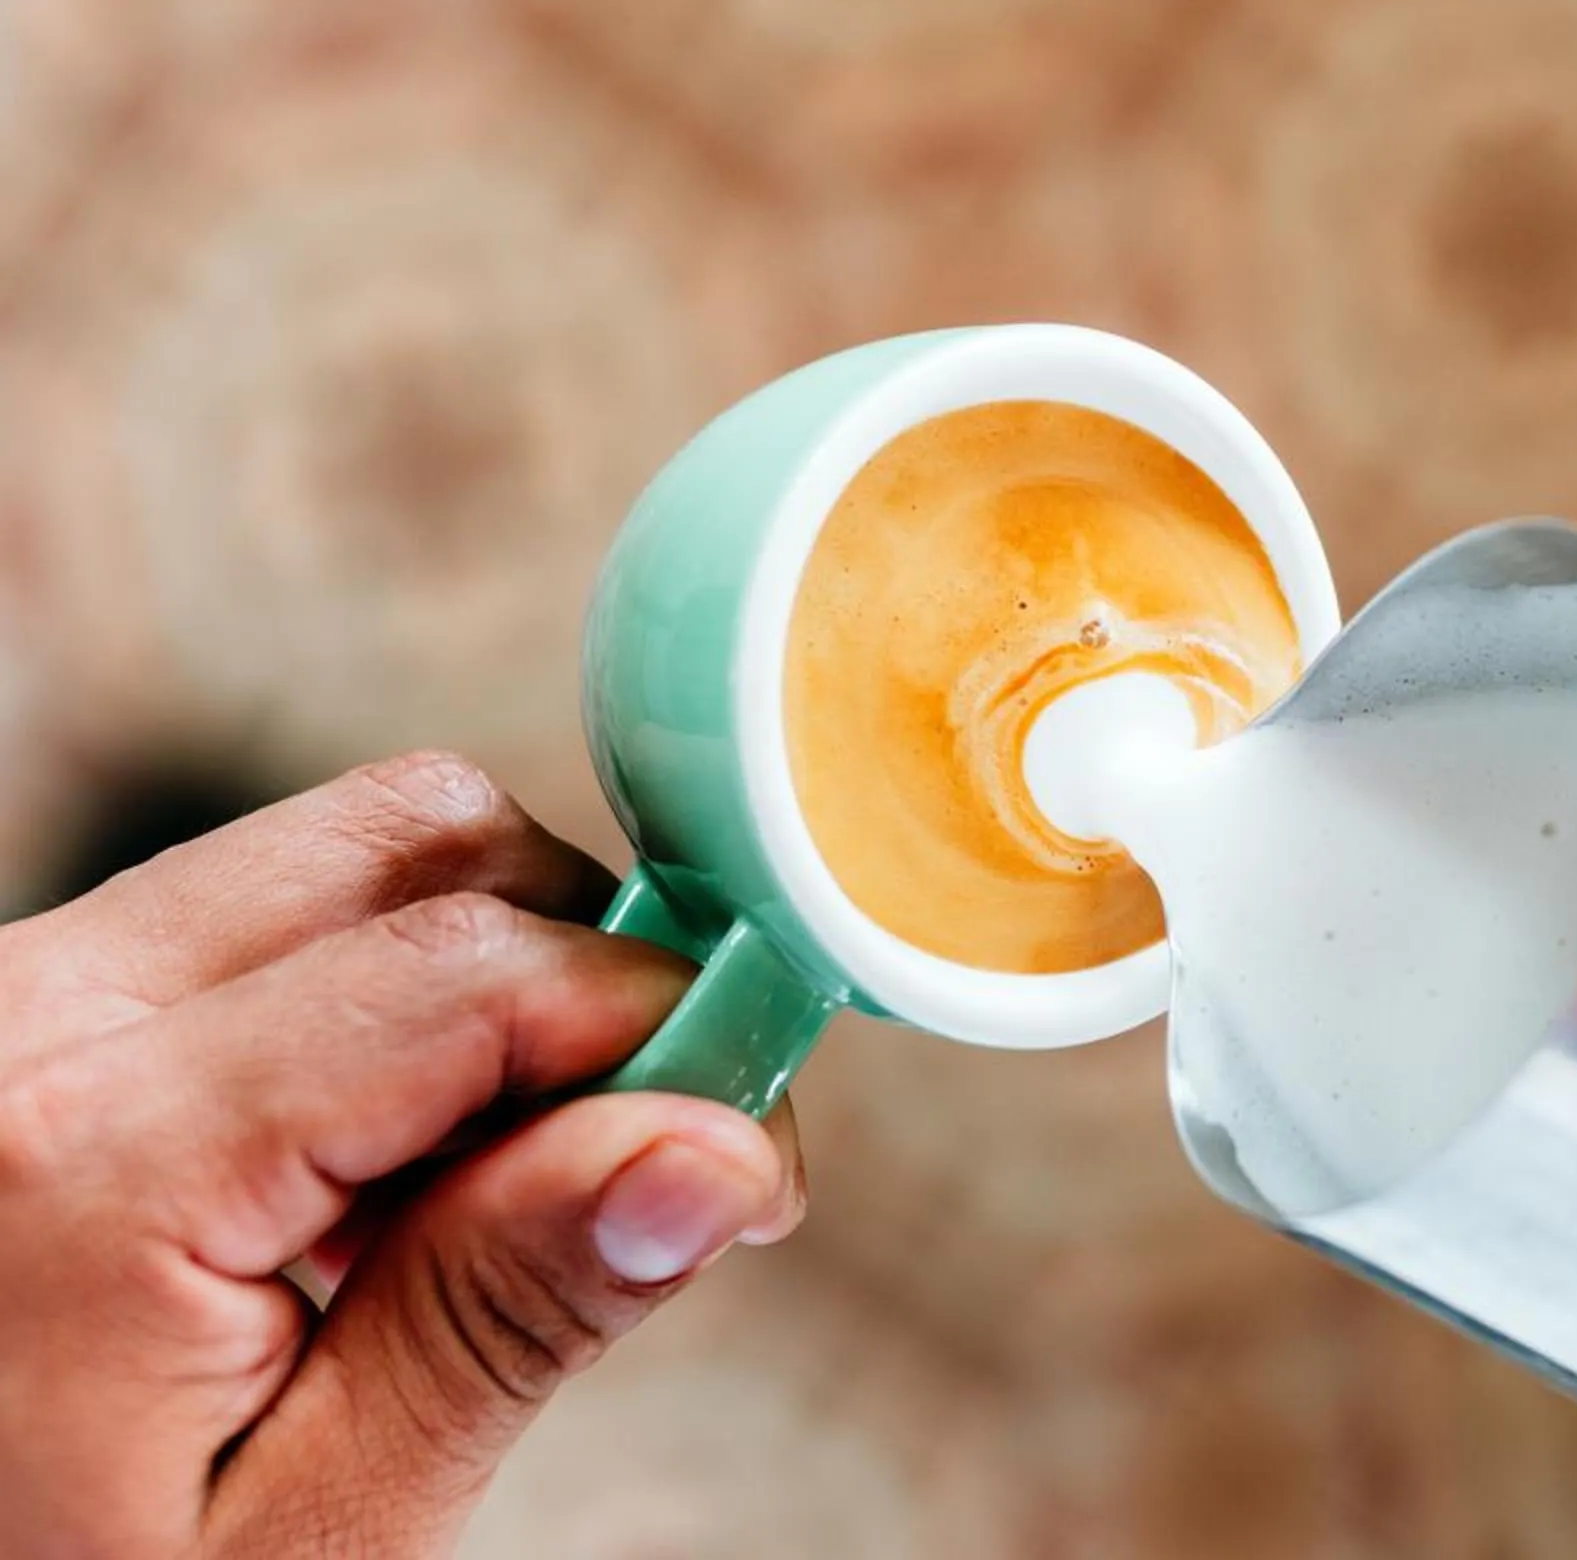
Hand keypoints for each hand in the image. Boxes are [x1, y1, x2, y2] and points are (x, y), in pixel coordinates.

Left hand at [0, 751, 804, 1555]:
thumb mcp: (305, 1539)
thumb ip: (501, 1319)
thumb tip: (711, 1150)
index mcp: (83, 1164)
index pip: (473, 969)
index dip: (664, 1030)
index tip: (743, 1155)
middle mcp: (24, 1024)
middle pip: (419, 846)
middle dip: (582, 970)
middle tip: (640, 1159)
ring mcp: (16, 1000)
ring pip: (352, 860)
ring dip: (489, 987)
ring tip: (493, 1199)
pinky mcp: (32, 1015)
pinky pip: (264, 923)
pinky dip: (382, 1011)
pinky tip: (386, 1186)